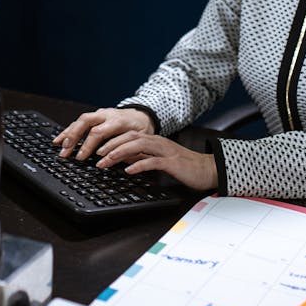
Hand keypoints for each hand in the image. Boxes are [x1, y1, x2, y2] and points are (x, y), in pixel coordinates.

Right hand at [53, 108, 153, 160]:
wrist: (142, 114)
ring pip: (80, 120)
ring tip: (59, 146)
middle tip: (66, 151)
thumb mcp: (140, 140)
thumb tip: (117, 163)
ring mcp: (99, 114)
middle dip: (73, 137)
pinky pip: (79, 122)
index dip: (88, 145)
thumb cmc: (141, 128)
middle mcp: (106, 115)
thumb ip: (128, 150)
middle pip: (86, 122)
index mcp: (118, 121)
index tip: (81, 157)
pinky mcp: (95, 116)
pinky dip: (68, 130)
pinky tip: (60, 139)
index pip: (99, 132)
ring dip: (68, 133)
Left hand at [95, 132, 218, 190]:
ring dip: (120, 152)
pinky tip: (128, 170)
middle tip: (97, 154)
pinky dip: (139, 165)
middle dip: (112, 145)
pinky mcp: (172, 162)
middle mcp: (158, 142)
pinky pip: (153, 162)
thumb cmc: (184, 166)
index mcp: (154, 140)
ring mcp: (165, 151)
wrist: (207, 169)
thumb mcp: (159, 160)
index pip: (129, 136)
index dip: (112, 140)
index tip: (98, 149)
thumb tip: (123, 158)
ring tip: (107, 160)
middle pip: (131, 138)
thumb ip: (143, 157)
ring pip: (139, 146)